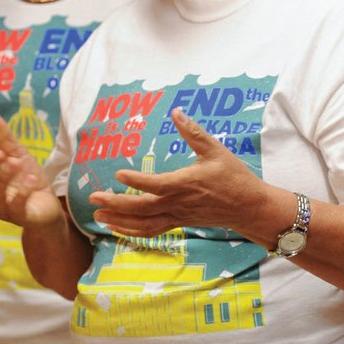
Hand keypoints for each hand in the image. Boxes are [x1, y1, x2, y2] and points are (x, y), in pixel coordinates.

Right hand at [0, 110, 62, 228]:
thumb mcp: (16, 153)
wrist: (47, 205)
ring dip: (3, 177)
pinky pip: (16, 207)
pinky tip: (30, 178)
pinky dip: (22, 191)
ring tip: (14, 162)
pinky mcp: (21, 217)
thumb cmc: (25, 179)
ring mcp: (3, 209)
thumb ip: (1, 137)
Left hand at [88, 108, 268, 236]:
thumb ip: (194, 132)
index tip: (118, 174)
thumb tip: (177, 112)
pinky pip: (152, 230)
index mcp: (186, 184)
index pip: (156, 185)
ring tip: (98, 215)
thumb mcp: (216, 150)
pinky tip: (117, 227)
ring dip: (120, 221)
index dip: (136, 182)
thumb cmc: (233, 176)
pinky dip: (132, 230)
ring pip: (145, 224)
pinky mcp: (179, 222)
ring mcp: (178, 216)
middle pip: (143, 208)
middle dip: (116, 204)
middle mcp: (179, 203)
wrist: (249, 207)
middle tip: (94, 197)